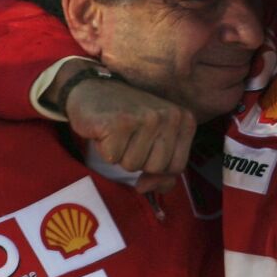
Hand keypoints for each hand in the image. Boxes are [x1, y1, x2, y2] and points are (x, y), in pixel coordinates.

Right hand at [66, 78, 195, 193]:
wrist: (92, 89)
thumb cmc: (126, 119)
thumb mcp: (154, 142)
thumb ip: (163, 172)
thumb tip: (145, 186)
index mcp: (184, 119)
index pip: (177, 167)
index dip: (156, 167)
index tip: (144, 146)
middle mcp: (170, 116)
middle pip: (156, 168)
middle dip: (138, 160)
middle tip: (129, 137)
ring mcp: (146, 118)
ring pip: (133, 166)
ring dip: (120, 155)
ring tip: (118, 133)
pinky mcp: (120, 122)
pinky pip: (113, 158)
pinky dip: (104, 149)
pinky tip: (106, 129)